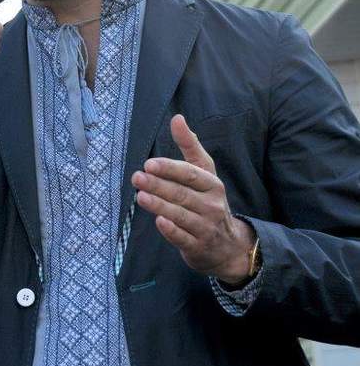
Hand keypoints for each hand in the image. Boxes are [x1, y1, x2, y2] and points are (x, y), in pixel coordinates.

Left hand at [131, 114, 255, 282]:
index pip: (191, 174)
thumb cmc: (209, 201)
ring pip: (181, 214)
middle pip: (183, 194)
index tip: (149, 163)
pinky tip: (159, 221)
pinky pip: (183, 238)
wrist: (228, 245)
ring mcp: (206, 227)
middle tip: (137, 177)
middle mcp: (212, 205)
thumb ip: (190, 146)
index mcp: (213, 185)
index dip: (170, 168)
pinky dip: (171, 230)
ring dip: (160, 205)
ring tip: (140, 196)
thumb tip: (177, 118)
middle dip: (159, 185)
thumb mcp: (205, 173)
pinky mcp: (197, 247)